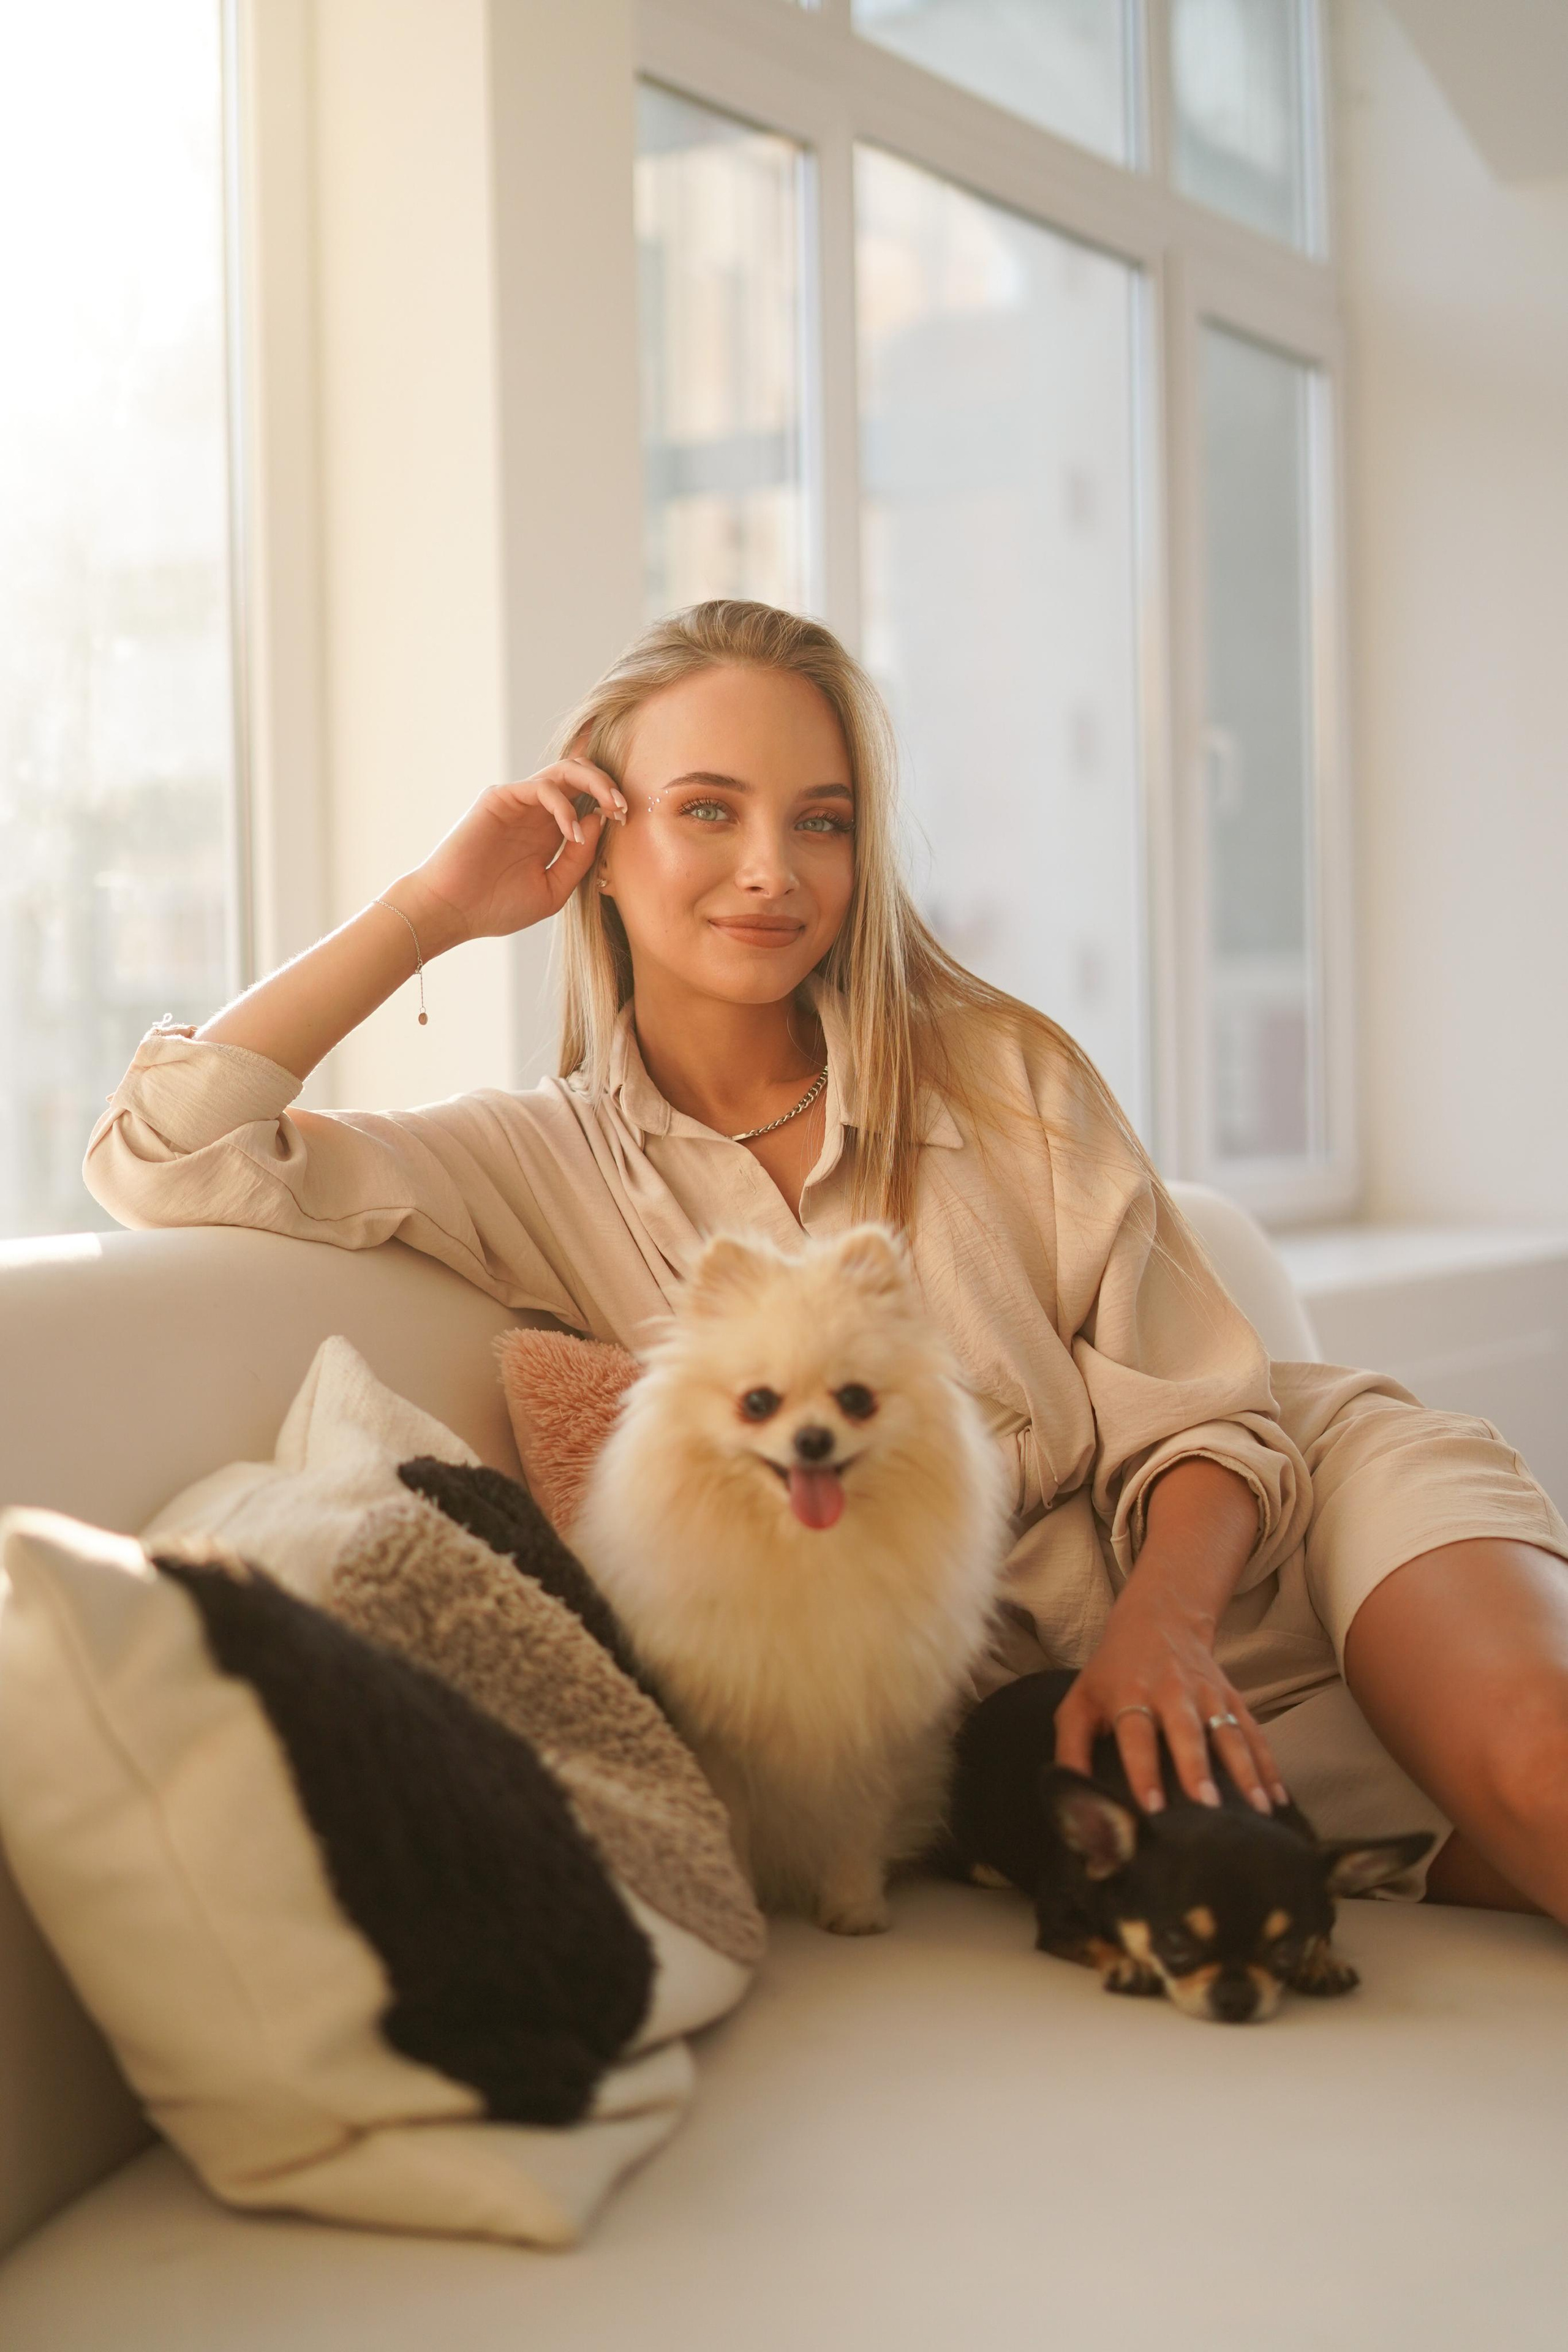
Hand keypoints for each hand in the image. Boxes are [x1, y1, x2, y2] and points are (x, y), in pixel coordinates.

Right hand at [402, 752, 626, 953]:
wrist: (452, 912)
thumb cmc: (496, 908)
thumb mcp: (552, 890)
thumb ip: (579, 859)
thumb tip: (603, 821)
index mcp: (549, 830)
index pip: (587, 799)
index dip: (611, 804)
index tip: (628, 823)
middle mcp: (535, 811)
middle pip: (580, 776)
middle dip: (609, 786)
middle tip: (625, 809)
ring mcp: (518, 802)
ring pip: (565, 770)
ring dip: (596, 783)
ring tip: (613, 809)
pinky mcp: (500, 797)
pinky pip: (543, 788)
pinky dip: (564, 807)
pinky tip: (573, 834)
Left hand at [1052, 1573, 1287, 1816]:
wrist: (1157, 1618)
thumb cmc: (1111, 1672)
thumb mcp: (1079, 1702)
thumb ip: (1071, 1749)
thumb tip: (1072, 1798)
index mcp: (1129, 1694)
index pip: (1136, 1735)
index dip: (1143, 1770)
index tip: (1154, 1807)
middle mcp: (1171, 1691)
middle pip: (1187, 1732)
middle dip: (1198, 1769)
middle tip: (1208, 1807)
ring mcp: (1206, 1692)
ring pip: (1228, 1732)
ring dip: (1244, 1770)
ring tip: (1258, 1809)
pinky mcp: (1231, 1696)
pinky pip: (1252, 1732)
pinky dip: (1268, 1764)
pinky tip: (1277, 1798)